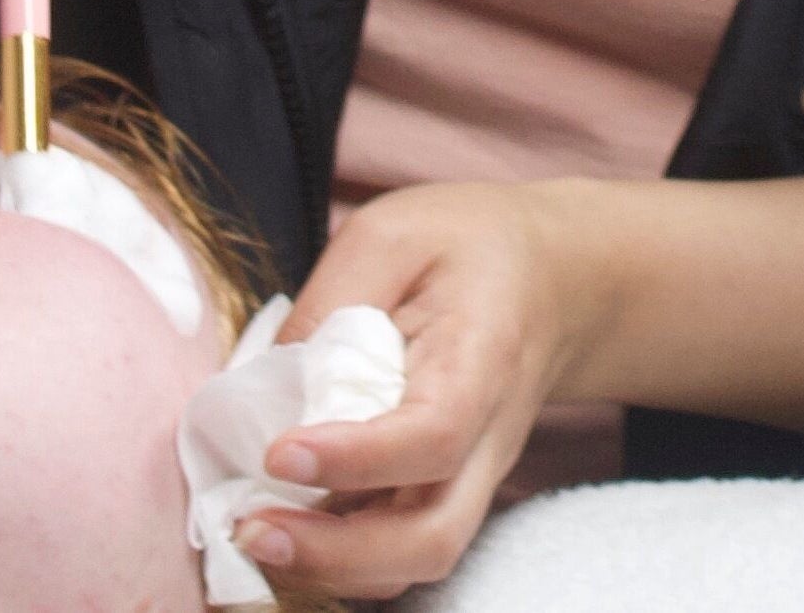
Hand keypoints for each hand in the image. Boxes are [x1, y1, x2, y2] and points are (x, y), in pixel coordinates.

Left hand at [235, 181, 609, 598]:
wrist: (553, 278)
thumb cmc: (468, 248)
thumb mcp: (392, 234)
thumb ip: (327, 303)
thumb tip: (263, 390)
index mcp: (482, 358)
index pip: (434, 433)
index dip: (355, 459)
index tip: (277, 452)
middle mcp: (489, 438)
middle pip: (433, 535)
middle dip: (336, 553)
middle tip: (250, 528)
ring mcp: (474, 476)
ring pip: (419, 560)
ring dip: (332, 568)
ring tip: (253, 536)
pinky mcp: (447, 491)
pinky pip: (402, 552)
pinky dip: (341, 562)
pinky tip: (286, 530)